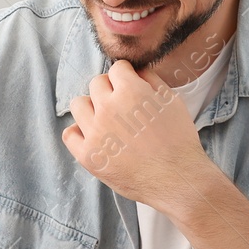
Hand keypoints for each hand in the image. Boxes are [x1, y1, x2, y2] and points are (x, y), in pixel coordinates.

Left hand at [61, 59, 211, 206]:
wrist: (176, 179)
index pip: (116, 69)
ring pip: (78, 104)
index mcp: (130, 91)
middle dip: (109, 90)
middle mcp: (108, 108)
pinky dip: (79, 132)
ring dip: (91, 108)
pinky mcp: (88, 155)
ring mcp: (95, 132)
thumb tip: (135, 70)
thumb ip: (151, 79)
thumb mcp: (172, 101)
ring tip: (106, 120)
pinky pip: (69, 134)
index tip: (129, 85)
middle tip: (122, 106)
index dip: (126, 76)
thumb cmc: (179, 140)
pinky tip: (94, 136)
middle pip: (96, 84)